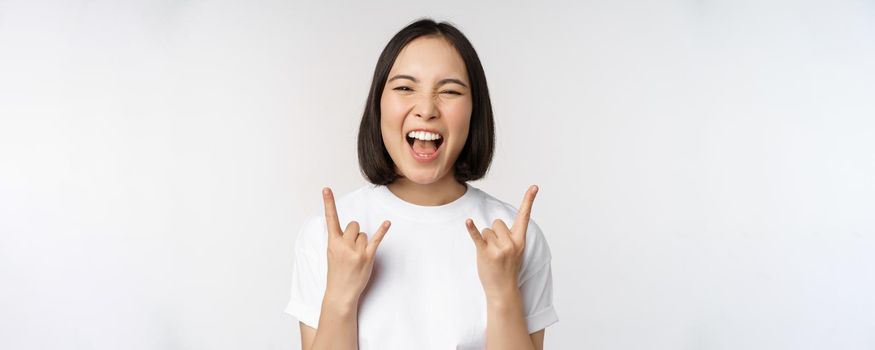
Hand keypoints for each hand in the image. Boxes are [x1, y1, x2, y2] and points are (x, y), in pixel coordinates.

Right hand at [321, 187, 390, 304]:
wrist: (340, 292)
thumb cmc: (337, 272)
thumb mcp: (332, 254)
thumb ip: (339, 240)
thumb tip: (353, 229)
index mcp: (332, 243)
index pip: (330, 219)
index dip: (328, 203)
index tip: (326, 189)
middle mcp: (344, 245)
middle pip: (354, 225)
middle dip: (354, 234)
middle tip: (351, 250)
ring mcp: (356, 251)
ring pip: (363, 234)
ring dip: (362, 243)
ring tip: (356, 257)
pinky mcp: (368, 256)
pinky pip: (376, 239)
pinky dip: (383, 230)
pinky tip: (387, 223)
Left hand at [465, 185, 537, 299]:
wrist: (502, 291)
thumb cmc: (507, 269)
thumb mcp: (515, 251)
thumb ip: (508, 236)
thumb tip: (495, 223)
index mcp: (520, 241)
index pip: (525, 217)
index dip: (529, 200)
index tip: (534, 186)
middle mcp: (511, 243)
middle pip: (496, 223)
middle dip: (493, 234)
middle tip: (496, 251)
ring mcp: (499, 249)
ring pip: (486, 230)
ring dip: (484, 241)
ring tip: (490, 255)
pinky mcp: (486, 253)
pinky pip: (477, 236)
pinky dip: (471, 229)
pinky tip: (468, 221)